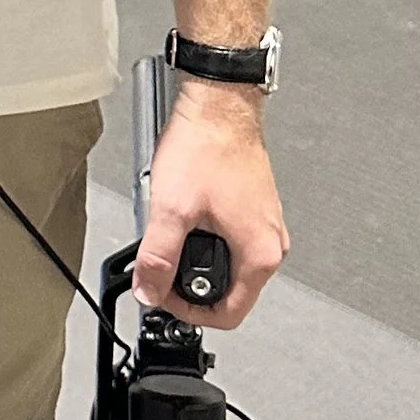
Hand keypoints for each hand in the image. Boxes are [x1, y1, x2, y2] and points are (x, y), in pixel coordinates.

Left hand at [133, 82, 285, 332]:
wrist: (219, 104)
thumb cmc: (207, 147)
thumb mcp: (170, 210)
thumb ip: (157, 258)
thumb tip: (148, 291)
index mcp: (260, 253)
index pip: (230, 314)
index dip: (189, 314)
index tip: (163, 297)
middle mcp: (270, 241)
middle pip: (228, 290)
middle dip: (188, 285)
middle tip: (159, 267)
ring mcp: (264, 223)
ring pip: (226, 263)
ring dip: (193, 258)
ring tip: (168, 233)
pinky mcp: (253, 206)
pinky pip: (228, 238)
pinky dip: (202, 236)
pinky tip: (181, 214)